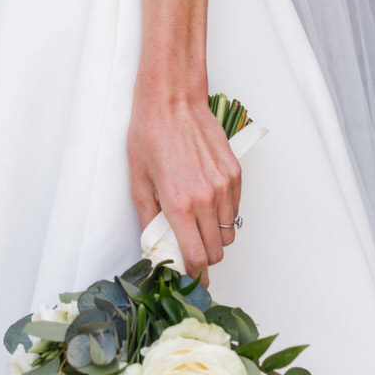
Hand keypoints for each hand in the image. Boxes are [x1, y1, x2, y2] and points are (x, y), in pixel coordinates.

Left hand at [128, 83, 241, 282]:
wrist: (172, 99)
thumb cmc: (150, 134)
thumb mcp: (138, 181)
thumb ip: (149, 220)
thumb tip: (153, 247)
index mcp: (180, 205)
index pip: (196, 258)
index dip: (193, 273)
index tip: (189, 276)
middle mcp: (207, 199)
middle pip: (217, 251)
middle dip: (204, 256)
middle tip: (189, 248)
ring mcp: (224, 185)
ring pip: (229, 232)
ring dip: (215, 235)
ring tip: (196, 221)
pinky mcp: (235, 172)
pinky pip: (236, 208)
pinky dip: (224, 213)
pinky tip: (206, 200)